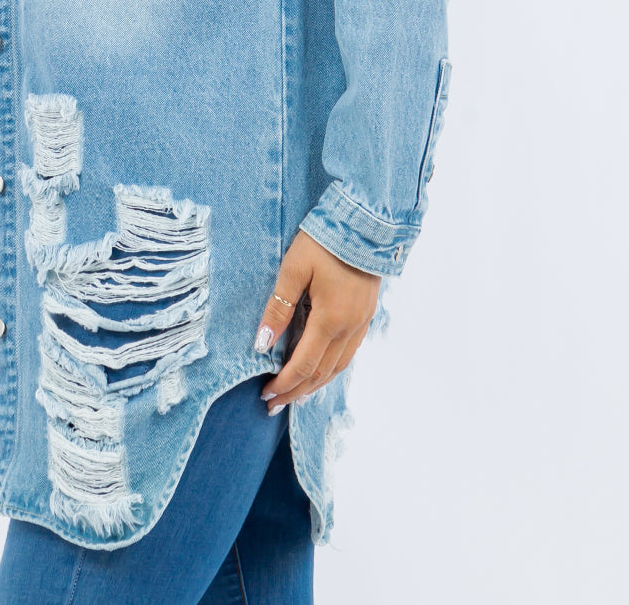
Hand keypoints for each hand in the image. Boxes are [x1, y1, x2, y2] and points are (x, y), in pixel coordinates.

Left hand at [254, 229, 380, 410]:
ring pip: (338, 367)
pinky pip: (348, 353)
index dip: (283, 384)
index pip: (304, 366)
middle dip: (295, 392)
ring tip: (294, 395)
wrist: (365, 223)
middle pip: (321, 374)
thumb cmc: (323, 241)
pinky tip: (320, 369)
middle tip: (273, 405)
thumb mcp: (293, 268)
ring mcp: (361, 323)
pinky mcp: (367, 315)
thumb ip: (277, 308)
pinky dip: (331, 369)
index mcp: (330, 319)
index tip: (265, 395)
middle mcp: (349, 328)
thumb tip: (262, 345)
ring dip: (315, 385)